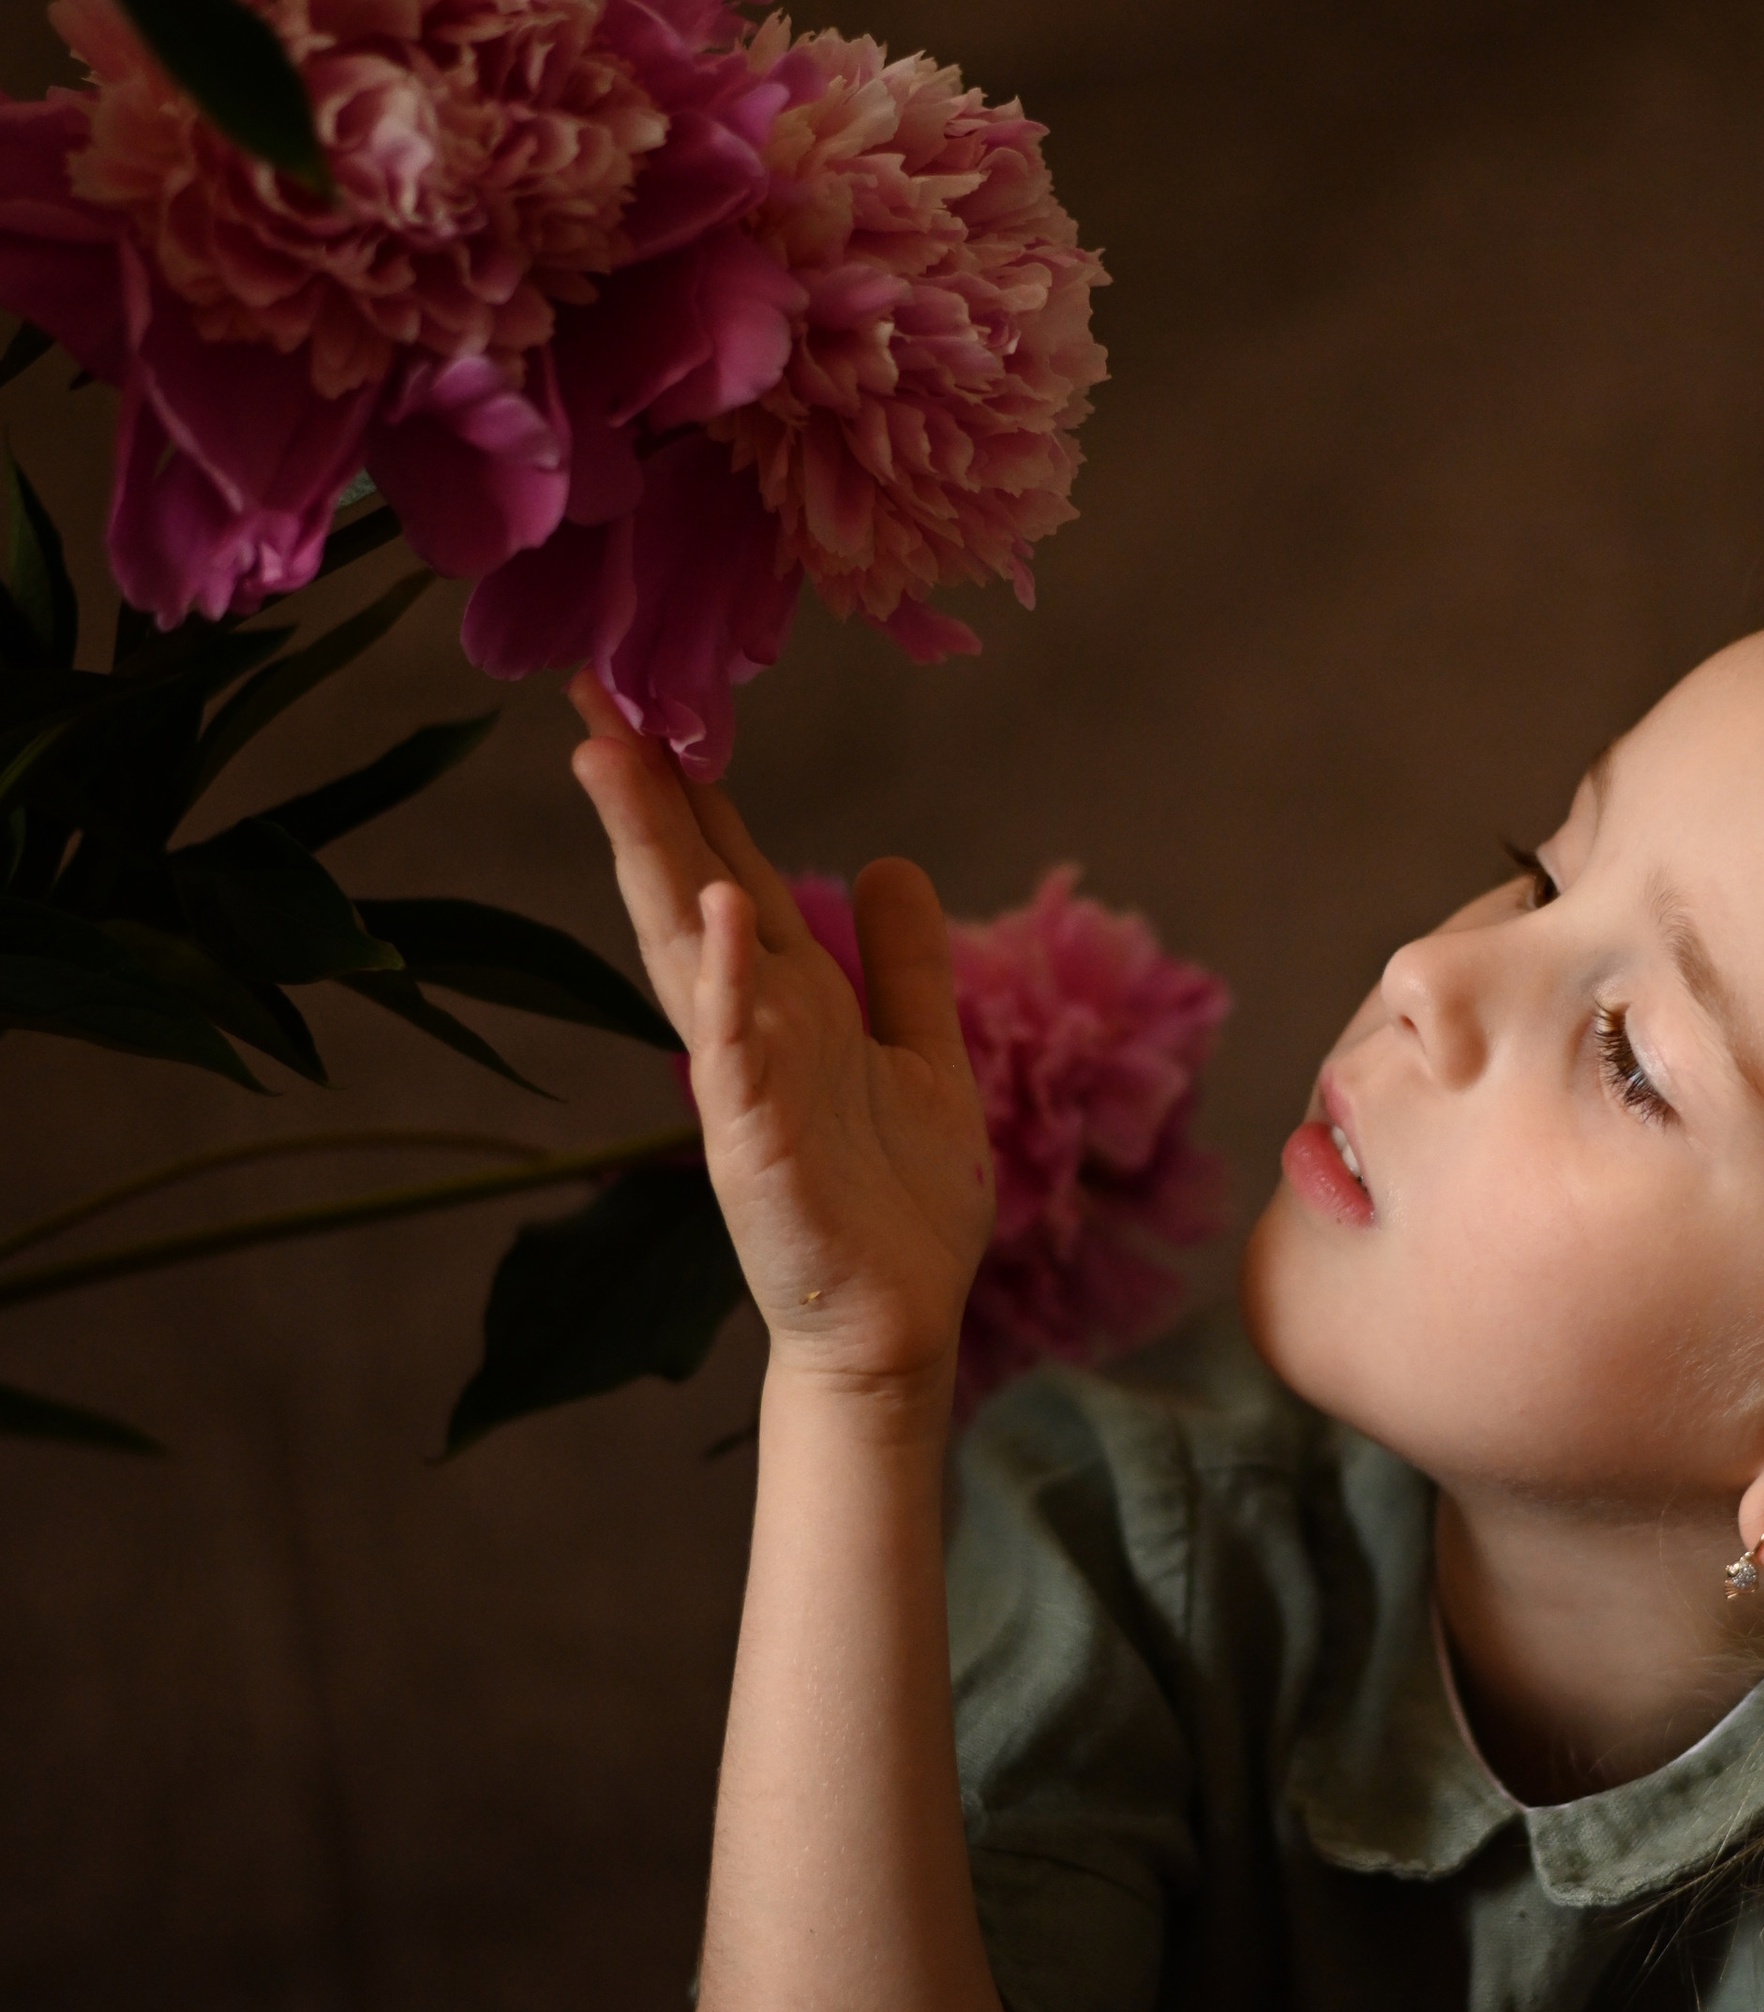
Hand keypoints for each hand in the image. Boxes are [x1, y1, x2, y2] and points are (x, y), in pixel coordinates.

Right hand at [567, 676, 990, 1401]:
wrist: (900, 1325)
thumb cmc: (900, 1203)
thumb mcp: (924, 1053)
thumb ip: (903, 964)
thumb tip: (890, 861)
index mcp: (790, 997)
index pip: (725, 867)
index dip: (689, 786)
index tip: (649, 694)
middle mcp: (755, 1024)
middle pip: (685, 883)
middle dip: (641, 790)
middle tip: (590, 687)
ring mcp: (746, 1080)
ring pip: (689, 946)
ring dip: (653, 854)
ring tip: (615, 757)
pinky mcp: (758, 1145)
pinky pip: (736, 1053)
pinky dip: (725, 984)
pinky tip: (721, 913)